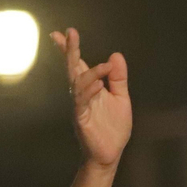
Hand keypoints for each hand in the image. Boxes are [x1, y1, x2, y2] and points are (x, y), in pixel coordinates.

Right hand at [49, 28, 130, 167]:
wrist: (111, 153)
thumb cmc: (113, 127)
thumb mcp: (121, 99)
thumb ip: (118, 78)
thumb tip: (116, 55)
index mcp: (90, 87)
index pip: (79, 64)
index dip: (71, 49)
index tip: (65, 32)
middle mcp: (82, 94)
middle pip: (72, 69)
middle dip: (70, 51)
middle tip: (69, 33)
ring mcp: (80, 106)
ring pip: (78, 85)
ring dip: (90, 73)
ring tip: (104, 66)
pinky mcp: (82, 119)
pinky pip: (82, 103)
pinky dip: (90, 92)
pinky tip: (99, 85)